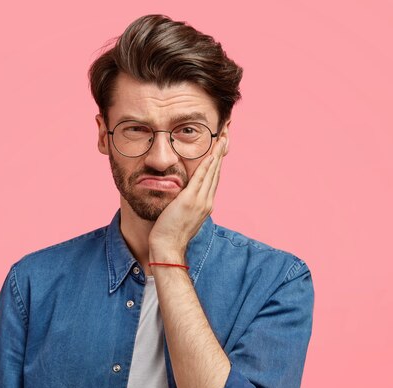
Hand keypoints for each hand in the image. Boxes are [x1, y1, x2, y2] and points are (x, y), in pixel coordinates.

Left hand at [148, 137, 226, 261]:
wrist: (168, 247)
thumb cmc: (170, 233)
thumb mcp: (182, 215)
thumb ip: (185, 204)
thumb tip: (181, 196)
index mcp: (205, 204)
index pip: (214, 178)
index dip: (217, 162)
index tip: (220, 148)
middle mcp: (207, 201)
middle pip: (217, 172)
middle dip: (221, 153)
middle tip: (225, 136)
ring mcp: (200, 201)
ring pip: (212, 172)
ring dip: (217, 154)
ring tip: (222, 138)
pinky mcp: (190, 201)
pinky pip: (200, 178)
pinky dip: (206, 165)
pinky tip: (210, 154)